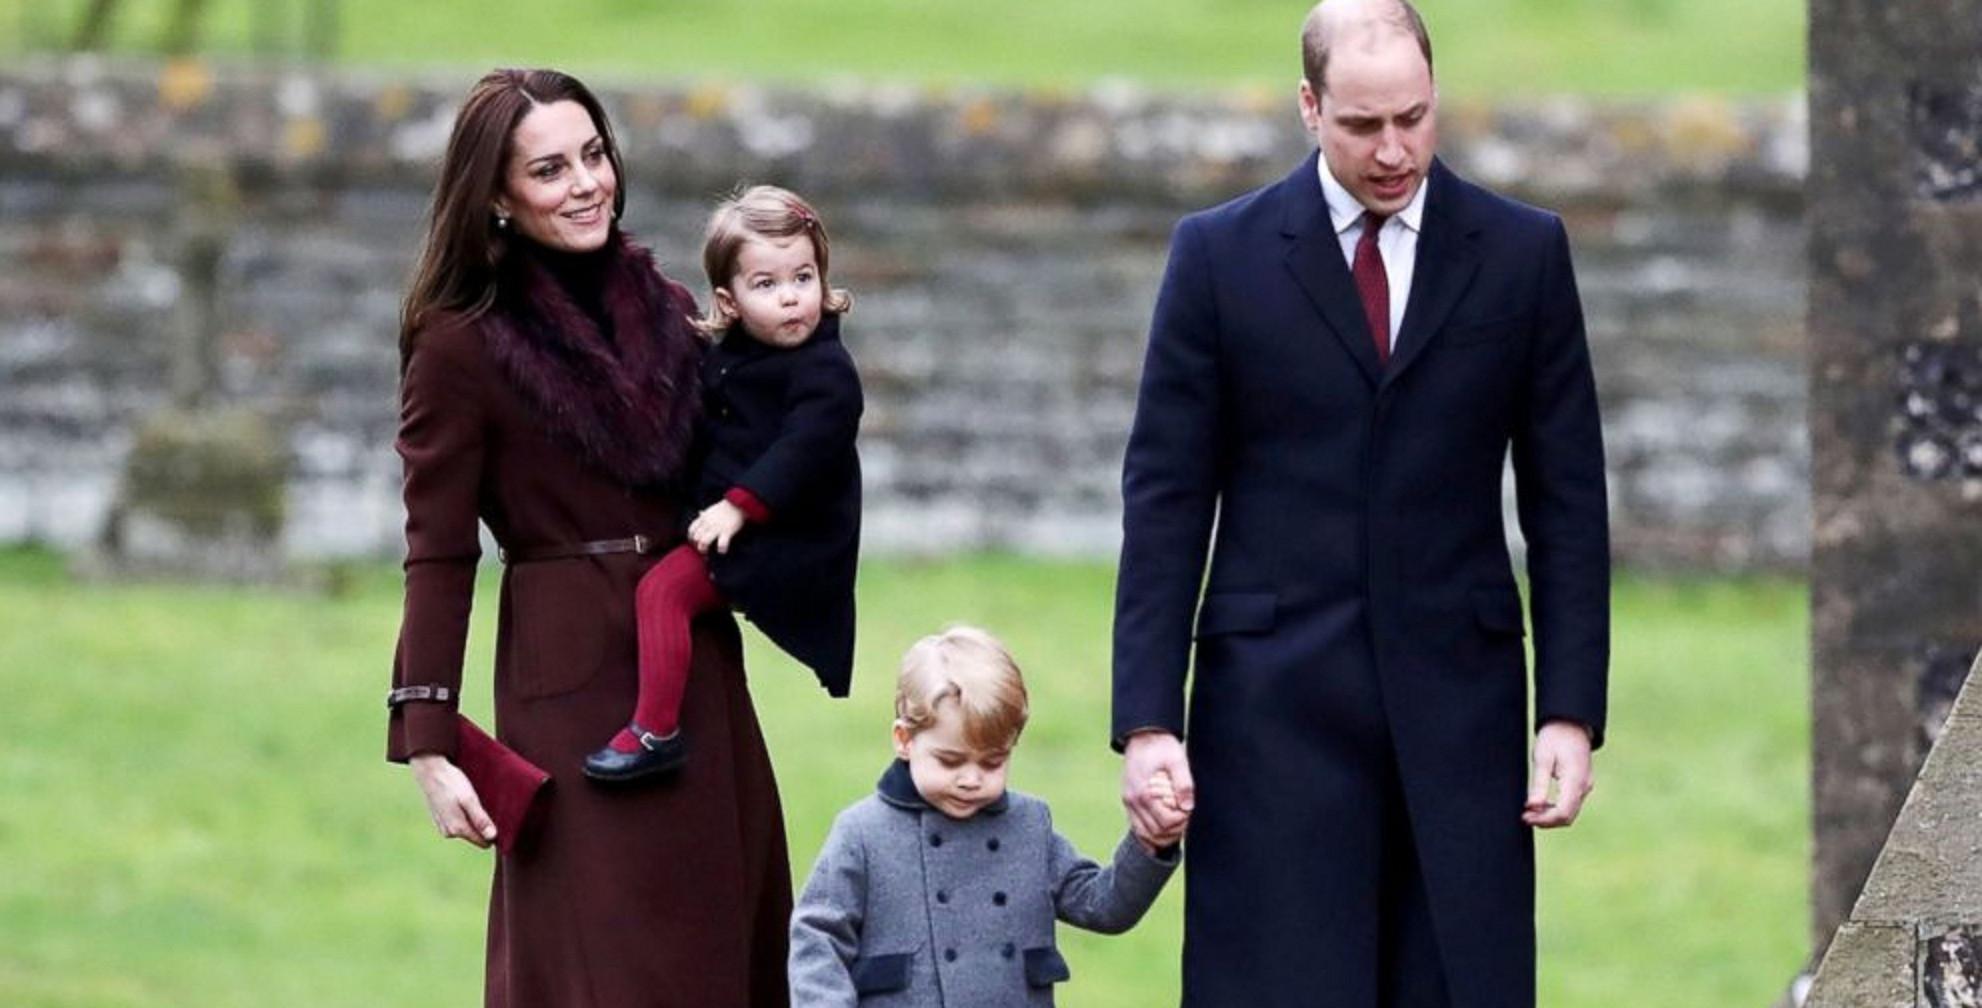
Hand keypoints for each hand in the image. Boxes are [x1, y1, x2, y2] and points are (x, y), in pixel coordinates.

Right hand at [411, 752, 496, 847]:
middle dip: (482, 824)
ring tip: (472, 801)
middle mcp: (449, 833)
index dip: (493, 832)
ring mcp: (443, 827)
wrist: (430, 772)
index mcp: (458, 829)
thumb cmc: (451, 783)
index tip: (496, 817)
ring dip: (473, 818)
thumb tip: (492, 837)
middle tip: (483, 804)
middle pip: (475, 835)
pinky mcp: (441, 820)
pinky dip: (464, 815)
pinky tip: (462, 802)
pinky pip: (459, 823)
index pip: (484, 842)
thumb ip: (480, 819)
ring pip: (467, 829)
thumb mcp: (470, 799)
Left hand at [687, 501, 746, 554]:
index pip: (691, 530)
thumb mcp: (712, 509)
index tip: (695, 542)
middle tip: (702, 549)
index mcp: (704, 518)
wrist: (738, 504)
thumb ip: (705, 513)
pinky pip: (721, 544)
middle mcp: (708, 523)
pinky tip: (722, 550)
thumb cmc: (725, 507)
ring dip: (704, 549)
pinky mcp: (727, 531)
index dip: (691, 538)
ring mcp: (717, 527)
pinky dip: (721, 549)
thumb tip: (700, 512)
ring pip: (704, 542)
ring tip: (707, 552)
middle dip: (697, 546)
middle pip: (696, 538)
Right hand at [1122, 732, 1193, 849]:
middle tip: (1186, 820)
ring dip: (1162, 836)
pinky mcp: (1128, 801)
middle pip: (1155, 832)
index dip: (1181, 822)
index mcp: (1144, 793)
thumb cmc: (1161, 746)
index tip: (1189, 811)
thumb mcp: (1177, 760)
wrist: (1143, 735)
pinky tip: (1162, 831)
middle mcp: (1133, 801)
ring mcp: (1128, 802)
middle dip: (1173, 831)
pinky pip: (1136, 826)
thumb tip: (1188, 807)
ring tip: (1177, 826)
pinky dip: (1149, 833)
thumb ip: (1184, 783)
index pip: (1165, 822)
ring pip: (1143, 834)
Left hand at [1523, 720, 1594, 828]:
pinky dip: (1556, 809)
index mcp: (1575, 780)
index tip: (1525, 816)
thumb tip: (1532, 807)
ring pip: (1570, 812)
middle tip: (1525, 817)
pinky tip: (1541, 805)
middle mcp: (1584, 786)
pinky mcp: (1582, 784)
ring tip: (1530, 812)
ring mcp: (1586, 786)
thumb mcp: (1542, 759)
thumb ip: (1539, 784)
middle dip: (1546, 821)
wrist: (1570, 724)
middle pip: (1567, 816)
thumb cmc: (1555, 737)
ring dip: (1551, 816)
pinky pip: (1571, 804)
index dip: (1543, 819)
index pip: (1563, 812)